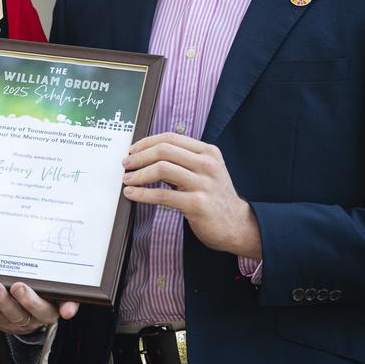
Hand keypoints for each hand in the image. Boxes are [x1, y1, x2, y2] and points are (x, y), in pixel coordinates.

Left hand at [0, 280, 78, 335]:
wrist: (29, 310)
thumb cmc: (45, 294)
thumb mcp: (56, 294)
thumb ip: (65, 296)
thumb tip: (69, 309)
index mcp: (51, 310)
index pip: (59, 308)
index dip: (64, 310)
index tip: (65, 312)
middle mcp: (34, 319)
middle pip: (30, 312)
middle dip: (24, 299)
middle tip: (18, 286)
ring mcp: (16, 322)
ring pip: (7, 313)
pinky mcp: (1, 321)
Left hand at [122, 133, 261, 259]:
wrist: (238, 225)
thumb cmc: (215, 197)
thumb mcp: (206, 171)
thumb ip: (184, 160)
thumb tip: (148, 154)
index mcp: (208, 152)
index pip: (171, 138)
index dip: (147, 142)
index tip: (133, 150)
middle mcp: (207, 164)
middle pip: (164, 150)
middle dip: (139, 157)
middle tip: (126, 164)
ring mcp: (203, 184)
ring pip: (161, 169)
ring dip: (139, 174)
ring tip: (127, 180)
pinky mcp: (197, 204)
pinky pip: (162, 195)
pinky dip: (142, 194)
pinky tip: (132, 194)